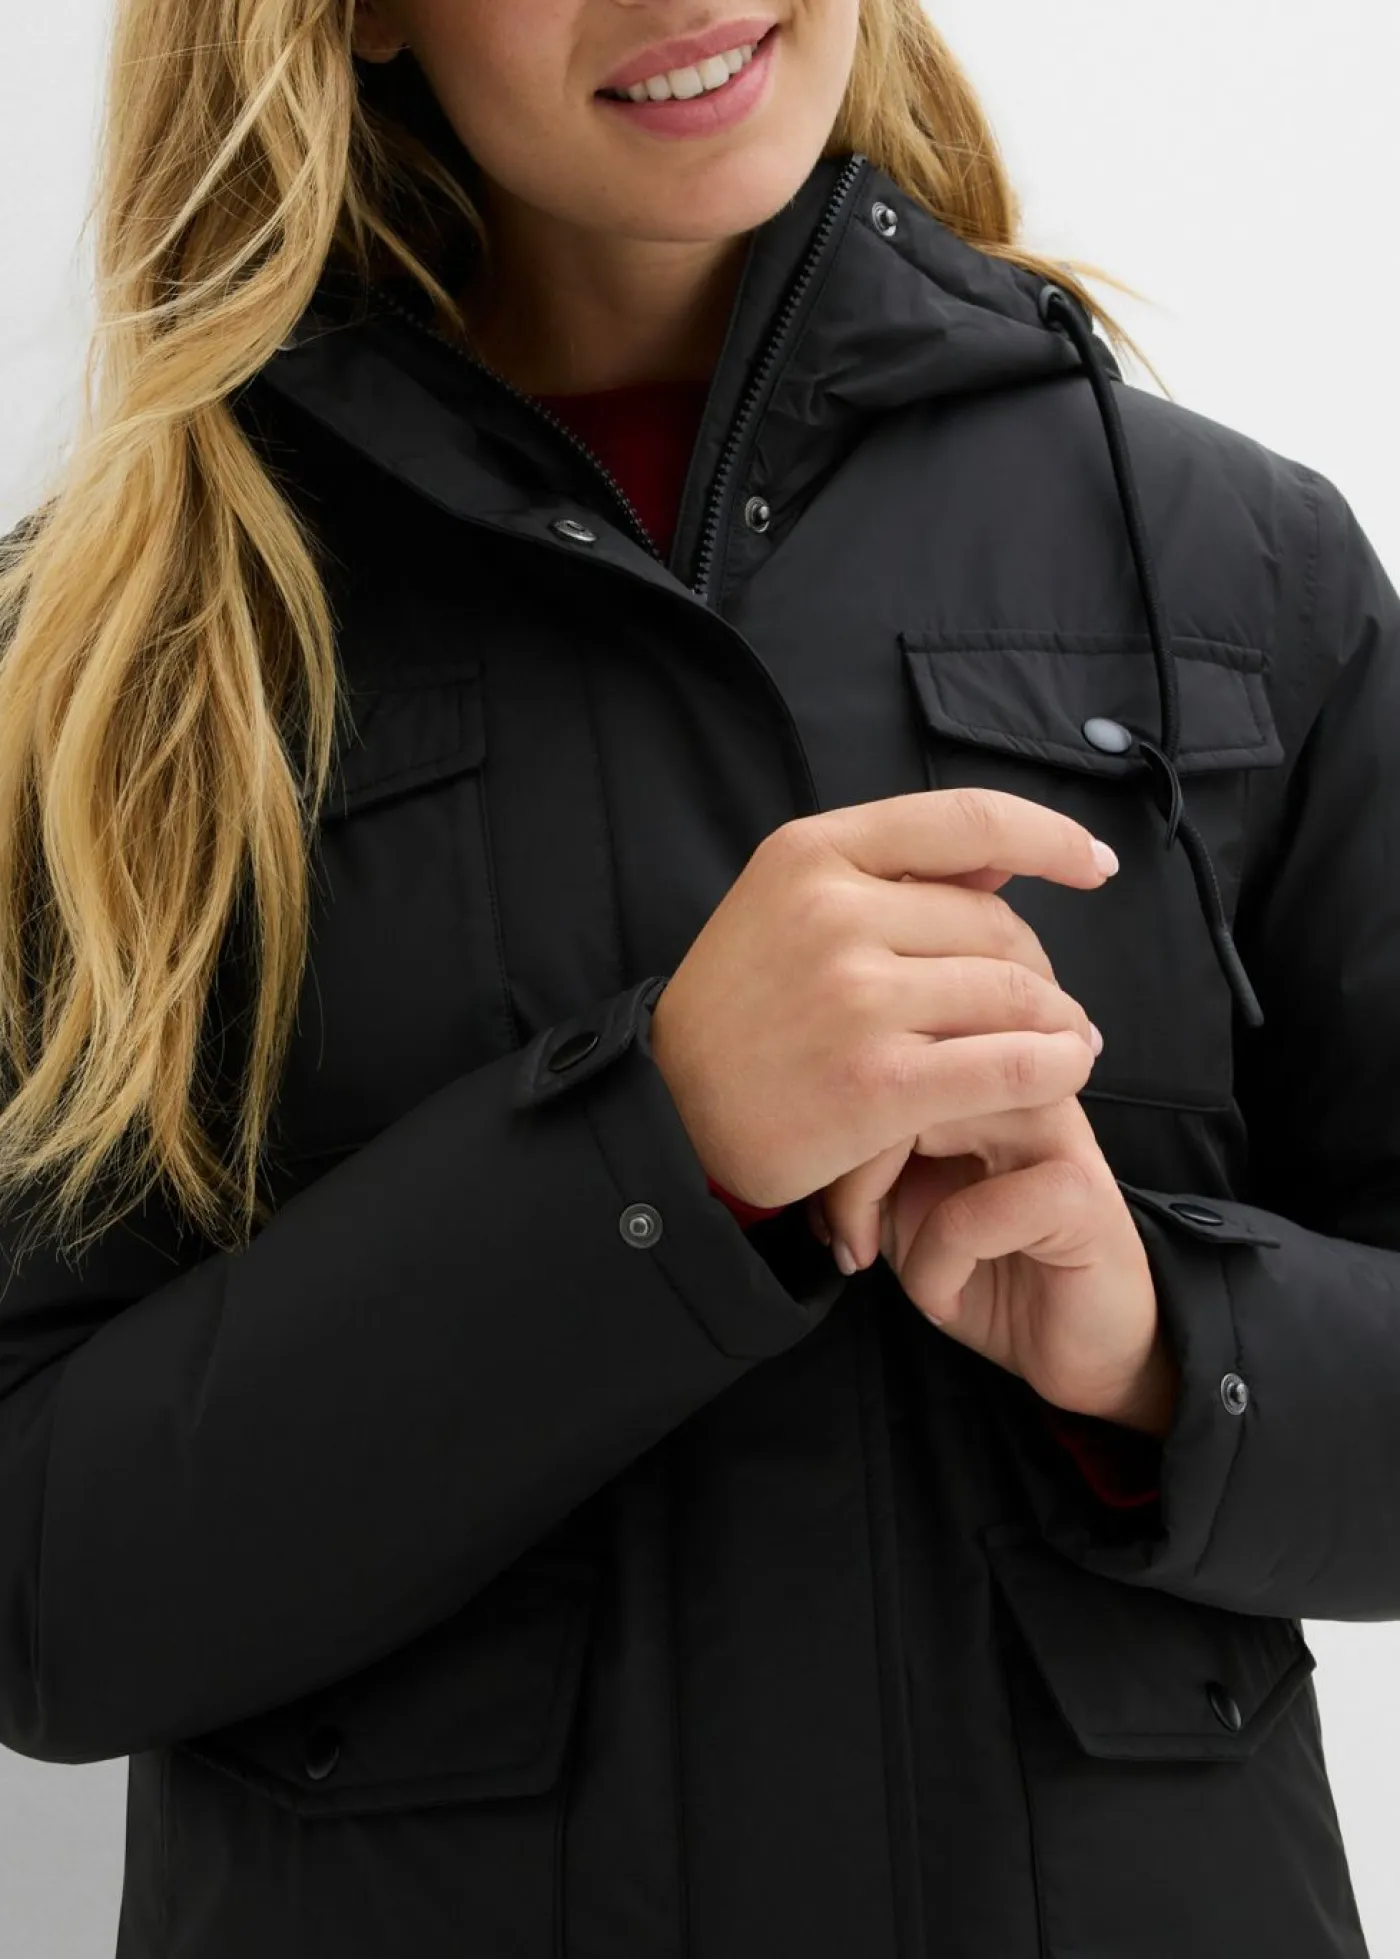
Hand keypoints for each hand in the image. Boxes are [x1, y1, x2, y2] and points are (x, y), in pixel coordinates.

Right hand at [648, 788, 1111, 1211]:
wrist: (669, 1109)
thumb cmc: (742, 1007)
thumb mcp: (790, 905)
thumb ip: (896, 874)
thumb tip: (1012, 849)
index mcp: (813, 853)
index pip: (966, 820)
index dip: (1049, 835)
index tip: (1094, 862)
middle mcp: (833, 911)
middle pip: (997, 922)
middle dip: (1039, 967)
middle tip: (1046, 1007)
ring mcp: (855, 997)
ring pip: (1013, 993)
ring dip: (1059, 1023)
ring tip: (1066, 1044)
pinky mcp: (877, 1082)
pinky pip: (1008, 1064)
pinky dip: (1055, 1067)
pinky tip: (1064, 1073)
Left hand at [809, 1093, 1178, 1438]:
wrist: (1078, 1345)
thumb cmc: (986, 1269)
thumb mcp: (898, 1205)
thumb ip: (863, 1154)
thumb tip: (803, 1138)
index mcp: (977, 1065)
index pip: (883, 1044)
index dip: (828, 1116)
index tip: (808, 1195)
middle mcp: (1018, 1077)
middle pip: (898, 1069)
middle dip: (842, 1160)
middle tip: (835, 1233)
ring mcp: (1055, 1126)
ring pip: (925, 1121)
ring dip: (876, 1206)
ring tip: (874, 1260)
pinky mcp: (1080, 1191)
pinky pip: (970, 1214)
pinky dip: (934, 1270)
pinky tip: (942, 1301)